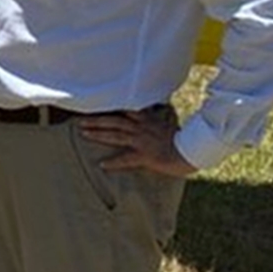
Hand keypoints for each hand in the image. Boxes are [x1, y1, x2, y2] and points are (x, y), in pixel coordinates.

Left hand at [77, 110, 195, 176]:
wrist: (193, 151)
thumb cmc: (182, 140)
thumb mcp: (166, 125)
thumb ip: (154, 119)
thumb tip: (147, 115)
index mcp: (147, 120)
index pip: (124, 111)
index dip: (107, 109)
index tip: (92, 107)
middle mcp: (142, 128)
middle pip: (114, 121)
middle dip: (96, 121)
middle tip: (79, 121)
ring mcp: (143, 141)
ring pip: (116, 135)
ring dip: (99, 134)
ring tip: (83, 134)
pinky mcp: (146, 156)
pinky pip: (127, 158)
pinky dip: (114, 161)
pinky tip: (102, 164)